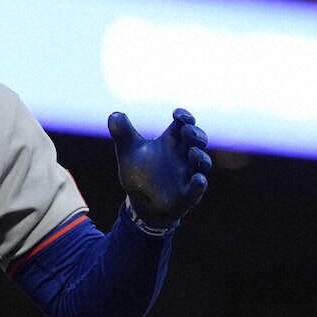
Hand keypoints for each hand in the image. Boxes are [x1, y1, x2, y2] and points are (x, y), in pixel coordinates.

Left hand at [108, 108, 210, 228]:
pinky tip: (198, 179)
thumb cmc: (139, 172)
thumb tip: (114, 114)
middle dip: (195, 134)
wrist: (139, 202)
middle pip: (198, 140)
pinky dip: (199, 184)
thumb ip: (122, 132)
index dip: (185, 117)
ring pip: (202, 162)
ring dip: (199, 156)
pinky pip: (197, 188)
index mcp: (171, 141)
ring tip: (191, 152)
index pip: (184, 124)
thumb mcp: (128, 151)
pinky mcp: (187, 194)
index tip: (177, 115)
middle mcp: (183, 155)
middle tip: (186, 130)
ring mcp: (188, 174)